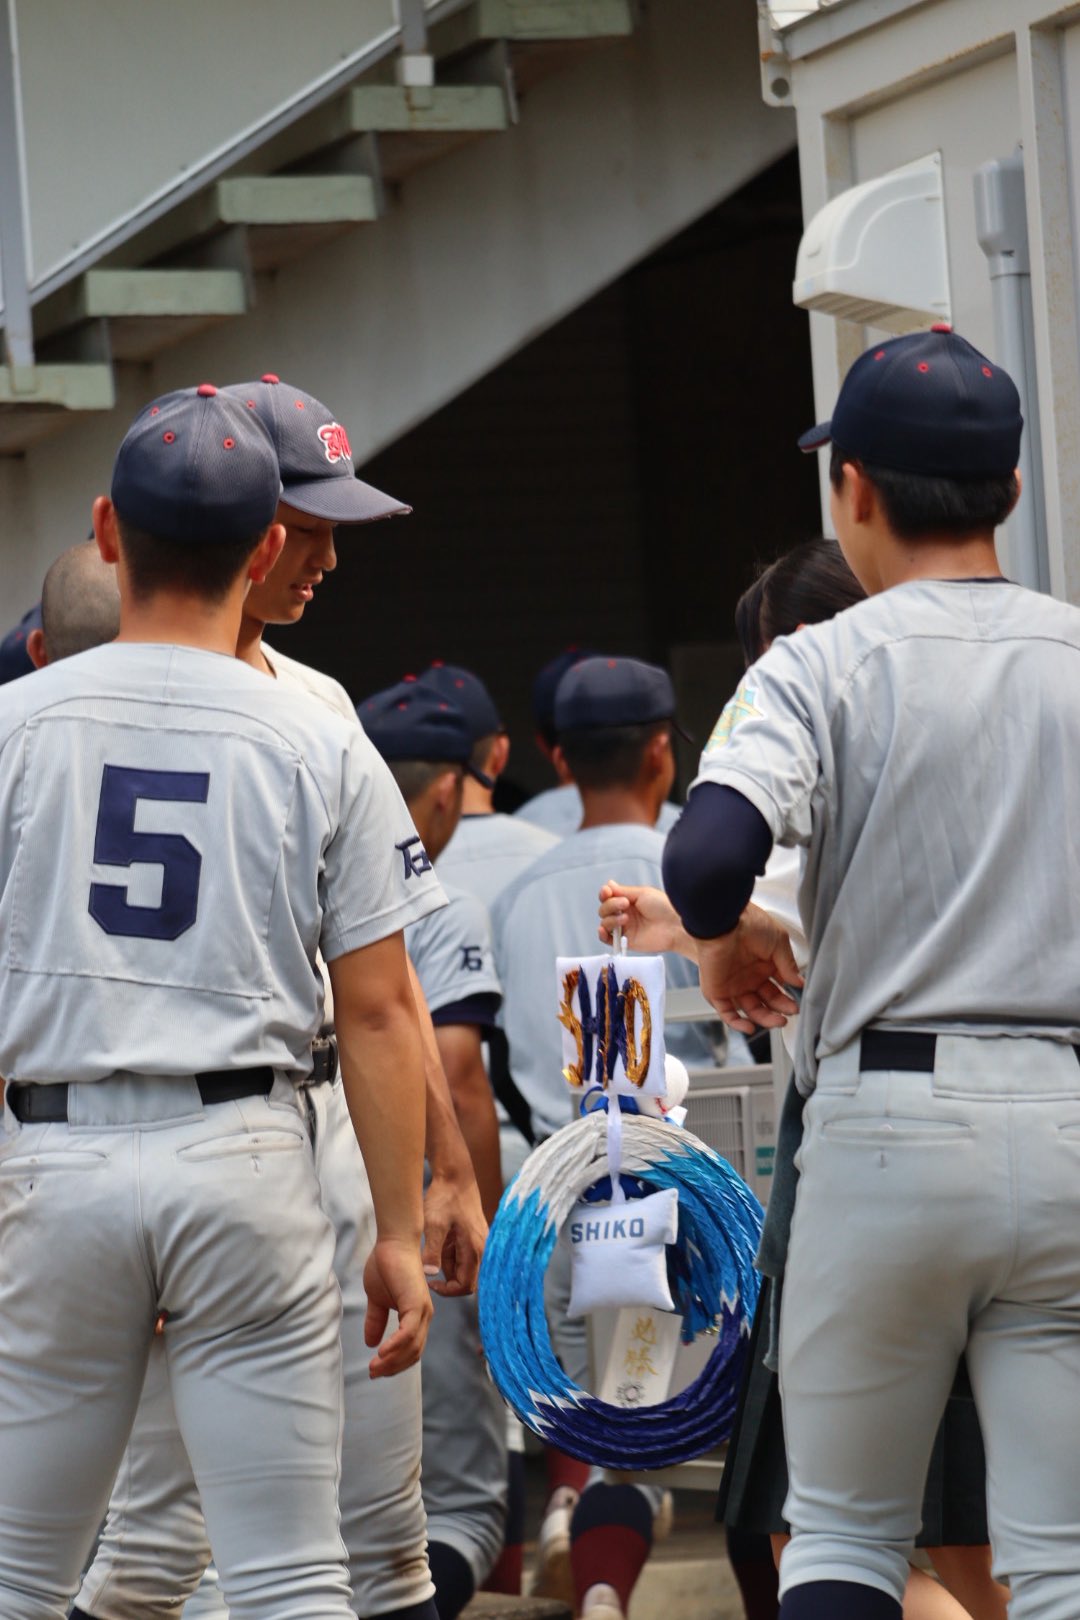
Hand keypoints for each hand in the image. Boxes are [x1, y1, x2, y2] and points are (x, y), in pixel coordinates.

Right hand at [363, 1236, 433, 1377]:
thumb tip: (369, 1342)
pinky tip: (381, 1353)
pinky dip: (396, 1346)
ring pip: (412, 1347)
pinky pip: (408, 1333)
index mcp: (416, 1316)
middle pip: (412, 1354)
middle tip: (373, 1373)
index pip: (410, 1350)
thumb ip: (376, 1320)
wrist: (392, 1242)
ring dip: (392, 1361)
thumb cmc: (386, 1265)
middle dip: (392, 1367)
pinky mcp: (417, 1303)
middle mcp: (423, 1316)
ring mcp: (422, 1311)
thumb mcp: (377, 1299)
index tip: (375, 1370)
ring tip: (374, 1367)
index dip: (394, 1363)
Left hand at [421, 1166, 486, 1297]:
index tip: (430, 1283)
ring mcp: (478, 1241)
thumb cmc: (445, 1197)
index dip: (448, 1291)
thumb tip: (429, 1275)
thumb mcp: (433, 1224)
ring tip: (430, 1253)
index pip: (466, 1286)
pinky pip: (462, 1255)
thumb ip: (432, 1251)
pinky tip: (436, 1243)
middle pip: (467, 1280)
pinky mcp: (472, 1235)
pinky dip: (449, 1256)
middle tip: (428, 1274)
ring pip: (464, 1267)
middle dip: (448, 1281)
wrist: (454, 1173)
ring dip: (447, 1267)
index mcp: (475, 1248)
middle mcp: (482, 1247)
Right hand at [597, 881, 694, 957]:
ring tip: (626, 918)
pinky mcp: (626, 941)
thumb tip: (608, 885)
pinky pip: (607, 939)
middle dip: (610, 905)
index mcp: (628, 900)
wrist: (675, 926)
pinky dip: (602, 934)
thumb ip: (623, 891)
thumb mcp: (643, 893)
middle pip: (604, 909)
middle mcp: (625, 913)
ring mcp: (625, 927)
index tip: (607, 892)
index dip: (605, 894)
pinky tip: (604, 930)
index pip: (609, 897)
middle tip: (625, 904)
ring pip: (605, 922)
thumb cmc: (664, 907)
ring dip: (610, 919)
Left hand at [697, 903, 802, 1033]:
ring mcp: (733, 985)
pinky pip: (727, 1012)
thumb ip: (788, 965)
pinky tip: (751, 1027)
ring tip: (779, 1021)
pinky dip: (737, 1023)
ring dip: (765, 1018)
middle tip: (792, 1011)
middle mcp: (749, 976)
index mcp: (764, 964)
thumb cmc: (750, 924)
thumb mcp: (778, 942)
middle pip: (767, 1000)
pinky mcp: (717, 991)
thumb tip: (799, 983)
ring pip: (750, 1009)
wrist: (724, 922)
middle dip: (781, 1008)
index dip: (789, 996)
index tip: (799, 1000)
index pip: (778, 987)